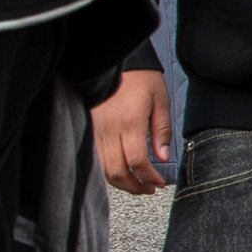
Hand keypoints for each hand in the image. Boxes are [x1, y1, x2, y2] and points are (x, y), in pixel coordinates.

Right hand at [95, 70, 176, 193]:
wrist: (115, 62)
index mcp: (129, 121)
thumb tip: (162, 157)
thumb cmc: (141, 79)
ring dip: (121, 182)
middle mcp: (108, 129)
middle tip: (149, 189)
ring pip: (103, 169)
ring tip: (138, 184)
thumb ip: (161, 131)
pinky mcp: (88, 130)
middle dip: (135, 186)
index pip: (137, 161)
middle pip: (117, 171)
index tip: (159, 184)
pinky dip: (109, 171)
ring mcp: (95, 130)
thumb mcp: (160, 101)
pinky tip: (123, 172)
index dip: (149, 177)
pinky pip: (96, 158)